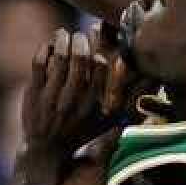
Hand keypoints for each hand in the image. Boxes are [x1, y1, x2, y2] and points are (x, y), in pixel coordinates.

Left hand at [21, 25, 132, 153]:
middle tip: (80, 36)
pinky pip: (39, 63)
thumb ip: (127, 104)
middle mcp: (73, 101)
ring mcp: (51, 97)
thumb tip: (152, 81)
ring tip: (64, 34)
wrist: (46, 150)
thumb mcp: (106, 123)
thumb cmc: (79, 132)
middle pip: (79, 58)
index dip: (98, 52)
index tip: (96, 48)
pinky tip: (50, 46)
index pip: (100, 68)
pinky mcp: (33, 93)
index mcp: (93, 105)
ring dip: (62, 39)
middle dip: (80, 39)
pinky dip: (45, 48)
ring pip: (59, 57)